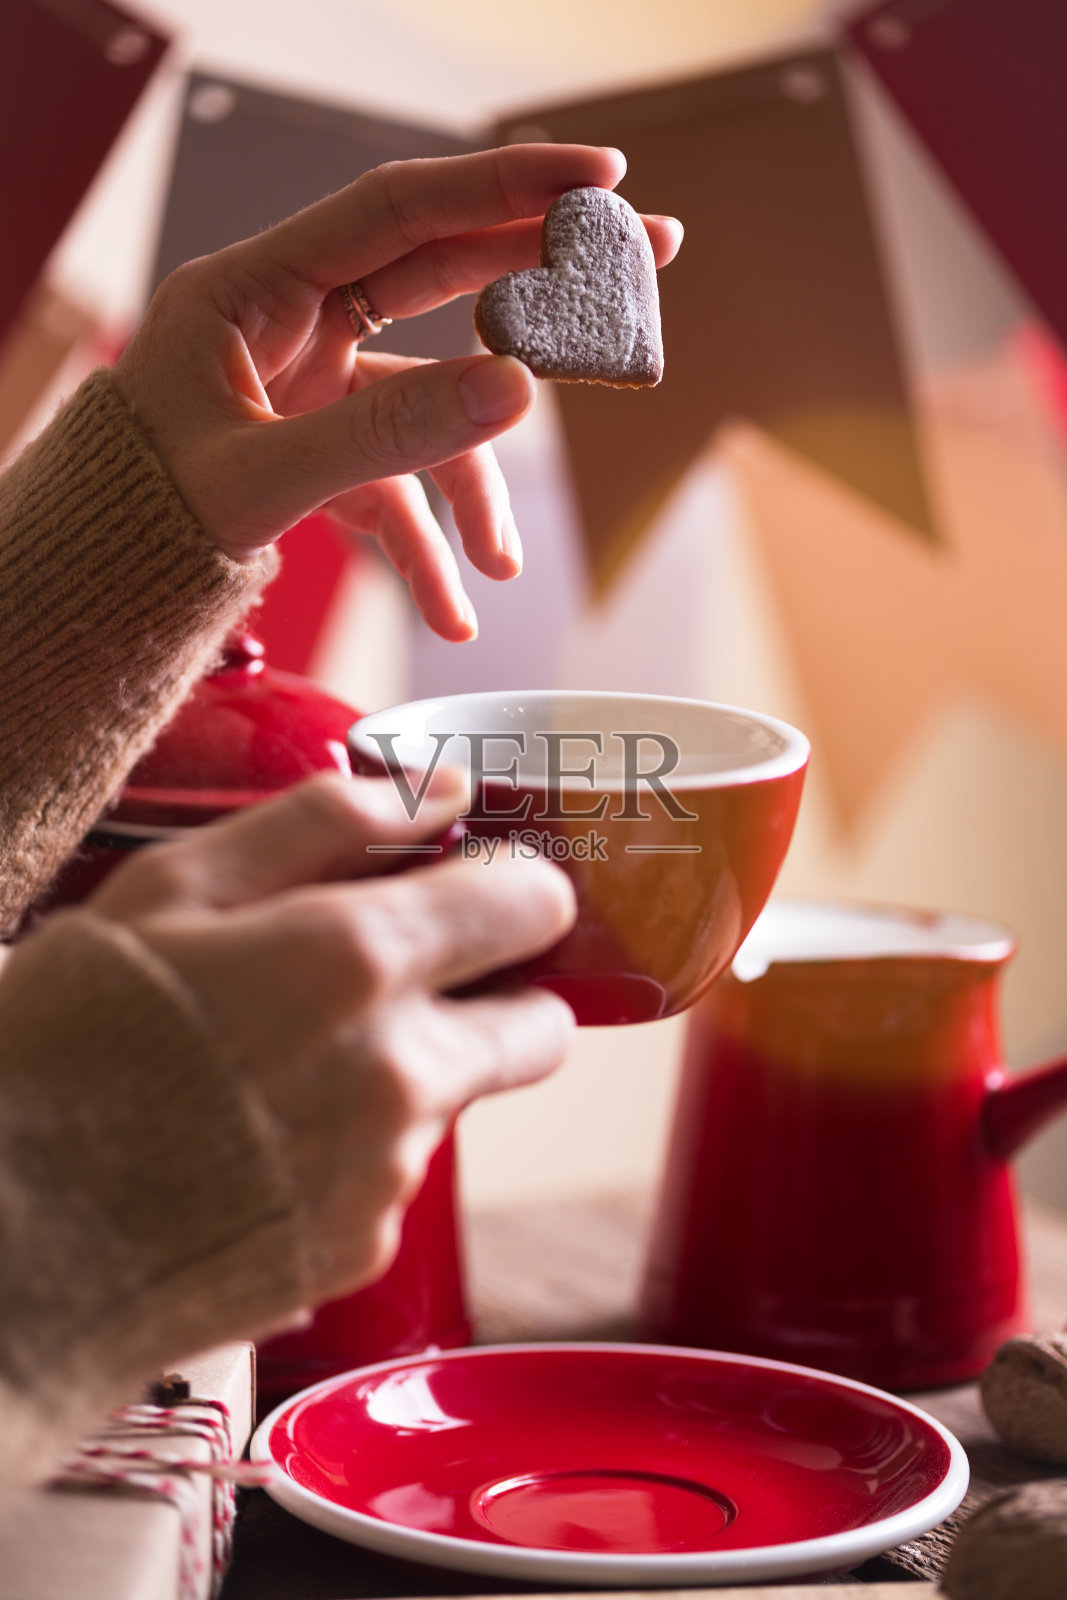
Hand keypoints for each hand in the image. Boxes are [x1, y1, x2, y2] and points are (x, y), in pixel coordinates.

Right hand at [88, 771, 575, 1299]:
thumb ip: (322, 821)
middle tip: (405, 982)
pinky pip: (396, 1176)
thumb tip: (438, 790)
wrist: (11, 1244)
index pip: (533, 905)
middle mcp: (401, 1074)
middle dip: (496, 993)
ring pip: (457, 1098)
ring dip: (404, 1071)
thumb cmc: (63, 1046)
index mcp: (359, 960)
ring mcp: (388, 1174)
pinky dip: (352, 1150)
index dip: (512, 887)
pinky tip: (257, 1141)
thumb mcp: (168, 889)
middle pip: (542, 1026)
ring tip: (274, 1069)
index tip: (473, 888)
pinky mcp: (362, 1250)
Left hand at [112, 145, 682, 639]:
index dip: (501, 187)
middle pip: (441, 278)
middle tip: (643, 257)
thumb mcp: (260, 476)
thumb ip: (388, 436)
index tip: (594, 177)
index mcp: (255, 291)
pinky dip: (429, 548)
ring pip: (433, 406)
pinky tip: (453, 611)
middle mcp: (295, 325)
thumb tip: (516, 391)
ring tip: (498, 568)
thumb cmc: (137, 512)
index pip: (397, 210)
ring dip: (474, 490)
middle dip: (541, 280)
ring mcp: (316, 390)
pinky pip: (400, 487)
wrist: (97, 578)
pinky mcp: (326, 452)